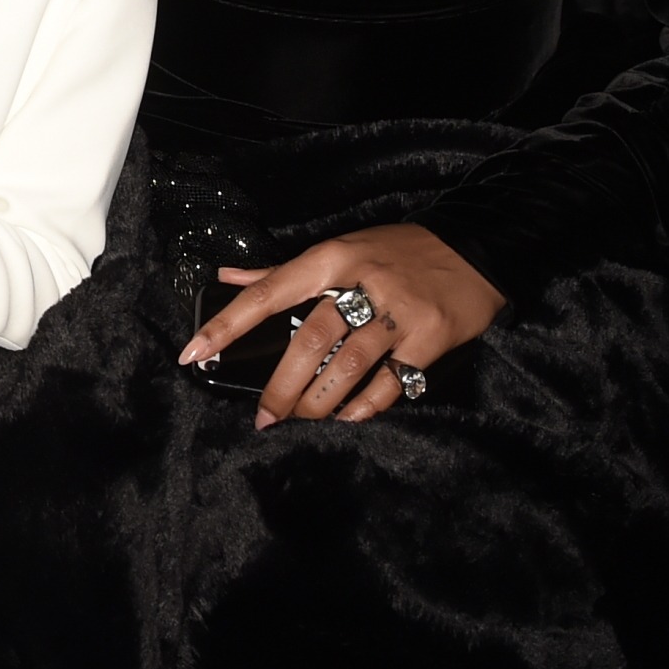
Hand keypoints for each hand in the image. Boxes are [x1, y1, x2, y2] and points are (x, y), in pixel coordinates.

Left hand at [175, 223, 506, 428]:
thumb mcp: (339, 250)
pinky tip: (348, 418)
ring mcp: (399, 312)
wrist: (475, 247)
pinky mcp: (431, 338)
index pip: (266, 292)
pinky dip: (365, 406)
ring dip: (319, 402)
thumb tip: (225, 278)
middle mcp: (362, 283)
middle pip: (308, 340)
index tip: (193, 352)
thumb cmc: (395, 251)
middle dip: (281, 386)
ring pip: (347, 366)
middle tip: (264, 416)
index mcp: (330, 259)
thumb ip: (280, 272)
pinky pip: (391, 383)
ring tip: (301, 421)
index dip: (227, 325)